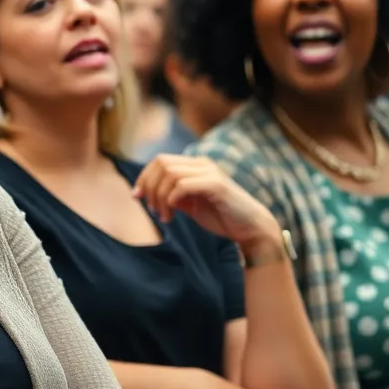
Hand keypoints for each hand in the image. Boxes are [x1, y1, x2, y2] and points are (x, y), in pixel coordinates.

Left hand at [134, 155, 280, 253]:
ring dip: (159, 197)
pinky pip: (183, 185)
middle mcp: (202, 164)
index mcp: (196, 166)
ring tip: (164, 217)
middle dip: (149, 186)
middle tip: (151, 209)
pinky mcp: (216, 185)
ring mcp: (210, 172)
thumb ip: (172, 196)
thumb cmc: (222, 217)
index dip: (144, 177)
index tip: (137, 197)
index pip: (160, 160)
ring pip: (170, 174)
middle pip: (161, 163)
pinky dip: (171, 200)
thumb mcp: (191, 205)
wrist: (251, 228)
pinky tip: (172, 215)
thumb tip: (145, 193)